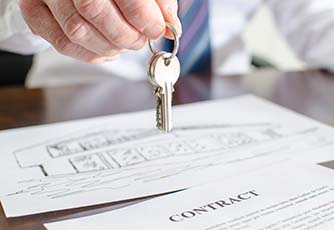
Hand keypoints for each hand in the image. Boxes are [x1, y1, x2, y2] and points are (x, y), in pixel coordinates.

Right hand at [19, 0, 181, 62]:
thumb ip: (157, 1)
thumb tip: (171, 27)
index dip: (143, 16)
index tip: (156, 29)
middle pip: (93, 10)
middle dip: (125, 34)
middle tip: (140, 40)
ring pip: (76, 31)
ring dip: (110, 46)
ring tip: (125, 44)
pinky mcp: (35, 12)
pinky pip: (62, 43)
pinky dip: (91, 54)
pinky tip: (109, 50)